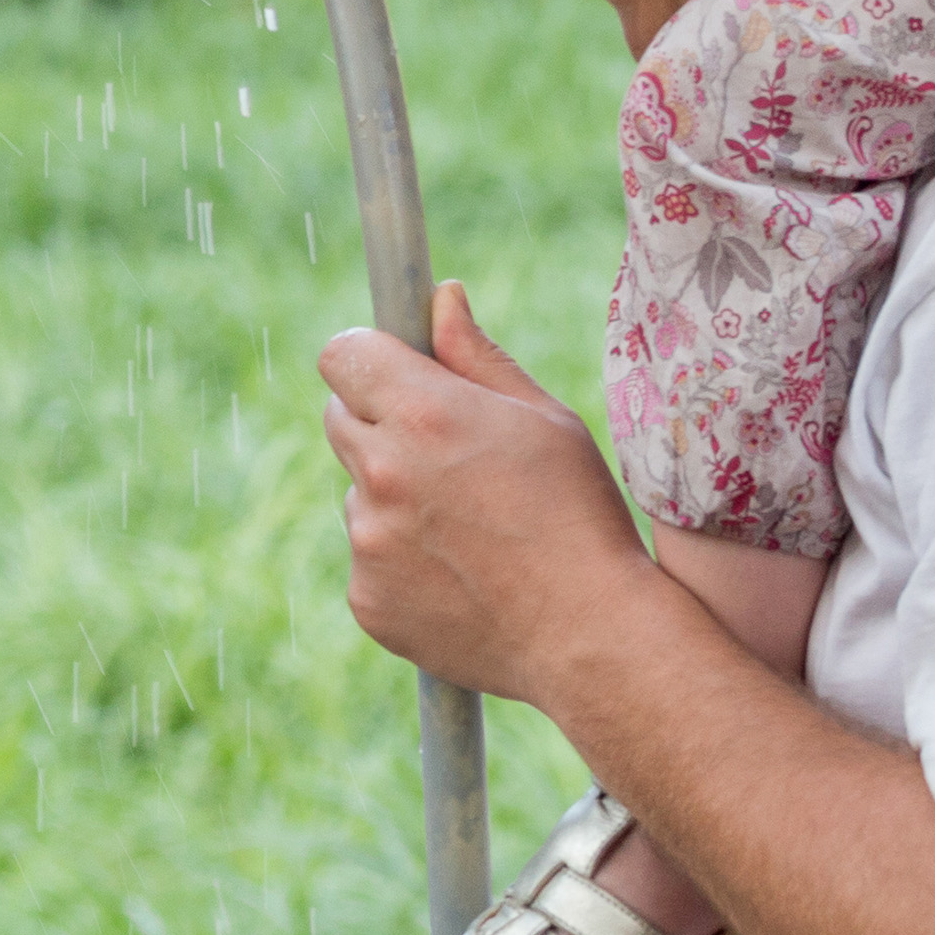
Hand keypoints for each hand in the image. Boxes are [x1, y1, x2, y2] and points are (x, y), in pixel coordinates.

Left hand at [317, 284, 662, 708]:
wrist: (593, 639)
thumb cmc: (581, 517)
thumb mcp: (544, 419)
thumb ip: (477, 354)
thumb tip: (440, 295)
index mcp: (422, 413)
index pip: (342, 354)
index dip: (370, 359)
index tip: (393, 373)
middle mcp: (382, 471)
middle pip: (342, 418)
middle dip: (382, 424)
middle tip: (448, 457)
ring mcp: (368, 540)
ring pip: (359, 493)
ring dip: (394, 498)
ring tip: (472, 531)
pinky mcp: (366, 598)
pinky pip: (368, 558)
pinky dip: (400, 562)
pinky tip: (462, 577)